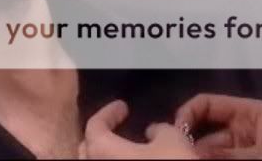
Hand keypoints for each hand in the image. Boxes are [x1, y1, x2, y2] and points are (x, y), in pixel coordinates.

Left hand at [80, 100, 197, 158]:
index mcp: (101, 149)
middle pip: (89, 149)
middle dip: (102, 136)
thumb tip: (154, 130)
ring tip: (127, 149)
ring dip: (109, 155)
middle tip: (118, 128)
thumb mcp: (172, 139)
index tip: (122, 107)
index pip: (94, 125)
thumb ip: (159, 129)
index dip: (108, 113)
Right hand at [175, 94, 261, 158]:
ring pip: (211, 150)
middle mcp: (240, 127)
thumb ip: (225, 155)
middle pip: (204, 131)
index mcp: (246, 111)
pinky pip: (222, 160)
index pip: (205, 104)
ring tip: (184, 159)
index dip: (187, 114)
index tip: (174, 133)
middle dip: (189, 142)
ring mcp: (243, 148)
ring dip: (198, 154)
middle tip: (175, 154)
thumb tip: (188, 152)